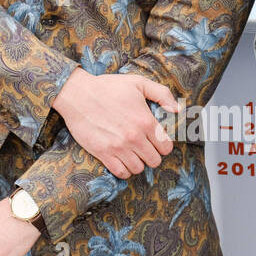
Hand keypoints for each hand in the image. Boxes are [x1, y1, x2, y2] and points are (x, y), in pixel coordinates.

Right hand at [52, 68, 178, 178]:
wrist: (77, 94)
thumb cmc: (107, 87)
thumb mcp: (137, 82)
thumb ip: (161, 93)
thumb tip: (177, 109)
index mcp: (145, 121)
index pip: (166, 147)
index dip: (162, 145)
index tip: (155, 141)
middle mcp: (134, 137)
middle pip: (154, 161)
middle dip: (151, 155)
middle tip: (143, 148)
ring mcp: (118, 147)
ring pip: (138, 168)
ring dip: (137, 163)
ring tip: (131, 153)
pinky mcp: (103, 153)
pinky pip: (121, 172)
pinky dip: (123, 170)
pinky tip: (121, 160)